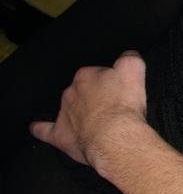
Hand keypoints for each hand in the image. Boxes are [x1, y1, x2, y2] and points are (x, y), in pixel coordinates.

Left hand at [31, 51, 148, 169]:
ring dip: (75, 110)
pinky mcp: (59, 134)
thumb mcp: (134, 70)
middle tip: (109, 106)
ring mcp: (64, 113)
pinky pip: (44, 129)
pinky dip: (40, 128)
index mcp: (87, 75)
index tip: (117, 90)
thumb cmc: (124, 104)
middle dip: (92, 95)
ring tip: (92, 120)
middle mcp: (71, 91)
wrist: (113, 137)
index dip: (108, 81)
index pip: (96, 72)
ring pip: (66, 106)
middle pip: (81, 89)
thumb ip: (129, 58)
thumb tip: (127, 56)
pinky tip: (37, 127)